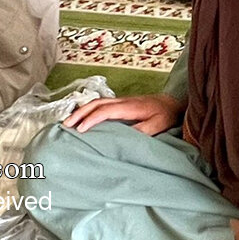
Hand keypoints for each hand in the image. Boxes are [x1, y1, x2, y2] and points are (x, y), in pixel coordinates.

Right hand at [63, 93, 183, 135]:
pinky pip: (101, 104)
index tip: (81, 130)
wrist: (172, 103)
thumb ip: (141, 131)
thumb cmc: (165, 115)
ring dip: (82, 110)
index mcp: (130, 107)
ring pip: (97, 102)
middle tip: (66, 125)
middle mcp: (123, 101)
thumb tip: (124, 138)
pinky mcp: (121, 103)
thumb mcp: (157, 125)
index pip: (106, 110)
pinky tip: (82, 118)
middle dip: (80, 113)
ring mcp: (121, 101)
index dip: (92, 119)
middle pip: (97, 103)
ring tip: (68, 123)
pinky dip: (88, 109)